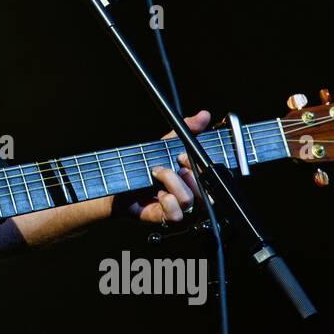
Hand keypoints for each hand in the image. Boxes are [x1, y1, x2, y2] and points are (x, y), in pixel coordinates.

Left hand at [112, 110, 209, 224]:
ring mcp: (179, 209)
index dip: (202, 166)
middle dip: (189, 174)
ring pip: (189, 199)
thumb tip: (204, 115)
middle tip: (173, 163)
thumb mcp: (167, 144)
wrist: (119, 182)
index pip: (213, 177)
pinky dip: (167, 201)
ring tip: (157, 173)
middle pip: (207, 192)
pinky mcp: (165, 218)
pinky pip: (176, 214)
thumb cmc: (145, 164)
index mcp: (195, 179)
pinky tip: (157, 194)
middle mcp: (191, 196)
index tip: (183, 155)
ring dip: (172, 182)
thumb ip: (187, 129)